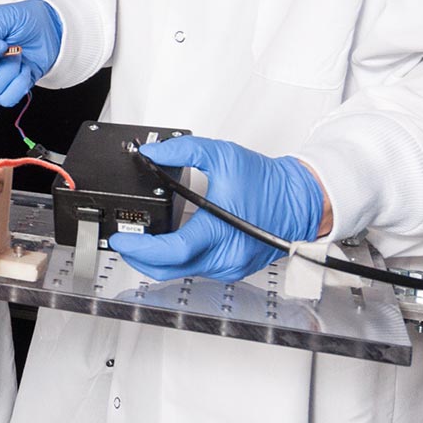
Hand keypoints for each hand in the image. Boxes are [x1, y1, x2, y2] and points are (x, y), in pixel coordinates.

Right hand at [0, 0, 61, 106]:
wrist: (44, 30)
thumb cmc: (20, 20)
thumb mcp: (1, 17)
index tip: (0, 45)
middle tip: (5, 50)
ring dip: (10, 71)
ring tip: (17, 54)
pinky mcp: (2, 91)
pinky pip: (7, 99)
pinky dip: (20, 83)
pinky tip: (23, 68)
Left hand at [108, 137, 324, 283]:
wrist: (300, 200)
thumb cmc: (268, 182)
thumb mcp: (223, 155)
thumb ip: (183, 150)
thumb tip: (154, 152)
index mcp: (220, 231)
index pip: (173, 250)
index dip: (142, 249)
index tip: (123, 240)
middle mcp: (225, 256)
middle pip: (168, 269)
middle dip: (139, 259)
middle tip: (124, 242)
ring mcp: (229, 267)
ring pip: (181, 272)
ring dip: (158, 261)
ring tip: (141, 241)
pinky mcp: (232, 269)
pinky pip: (196, 270)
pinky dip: (178, 260)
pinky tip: (168, 245)